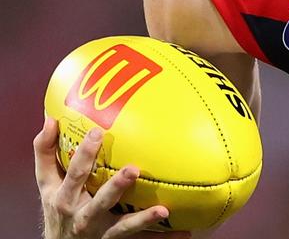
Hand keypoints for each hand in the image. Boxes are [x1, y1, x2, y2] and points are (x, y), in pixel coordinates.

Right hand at [34, 118, 187, 238]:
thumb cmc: (57, 208)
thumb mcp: (46, 184)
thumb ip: (45, 152)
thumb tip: (50, 119)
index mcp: (65, 198)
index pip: (75, 173)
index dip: (84, 154)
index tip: (98, 132)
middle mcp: (83, 216)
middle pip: (101, 201)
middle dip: (116, 186)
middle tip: (133, 169)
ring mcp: (101, 231)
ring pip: (123, 226)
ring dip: (143, 219)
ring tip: (164, 210)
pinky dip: (162, 237)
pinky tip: (184, 233)